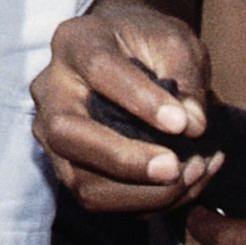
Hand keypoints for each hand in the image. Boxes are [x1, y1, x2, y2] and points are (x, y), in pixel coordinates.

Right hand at [35, 0, 219, 214]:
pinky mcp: (68, 167)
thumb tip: (192, 127)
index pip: (99, 70)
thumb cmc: (150, 42)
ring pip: (80, 180)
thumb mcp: (175, 42)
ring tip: (192, 176)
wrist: (128, 53)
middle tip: (174, 167)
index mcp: (76, 42)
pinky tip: (187, 185)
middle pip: (66, 132)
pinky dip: (147, 202)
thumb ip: (185, 78)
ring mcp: (52, 134)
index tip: (181, 122)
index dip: (140, 99)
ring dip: (141, 192)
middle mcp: (52, 89)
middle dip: (123, 160)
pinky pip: (99, 199)